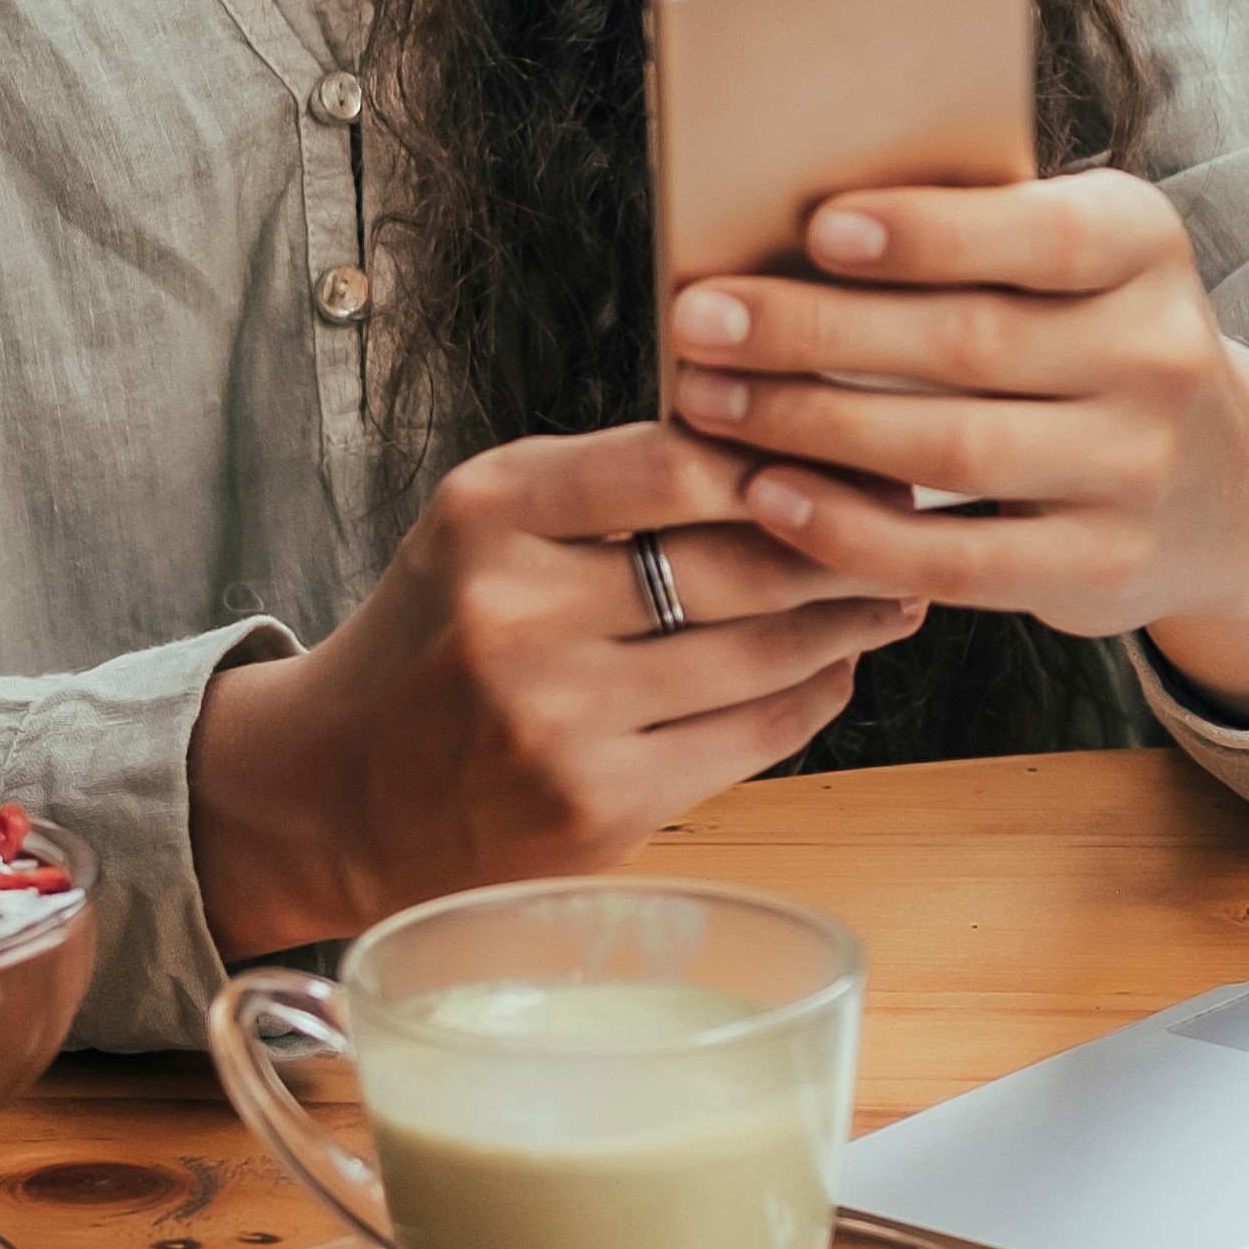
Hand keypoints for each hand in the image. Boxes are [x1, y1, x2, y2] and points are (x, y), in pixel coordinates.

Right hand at [187, 422, 921, 955]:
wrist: (340, 785)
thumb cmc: (443, 630)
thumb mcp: (492, 519)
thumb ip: (616, 477)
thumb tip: (792, 445)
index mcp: (491, 512)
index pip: (674, 458)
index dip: (785, 449)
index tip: (851, 442)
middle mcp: (518, 613)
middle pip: (739, 560)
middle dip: (846, 536)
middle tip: (908, 514)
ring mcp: (558, 720)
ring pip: (763, 652)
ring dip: (850, 617)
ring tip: (893, 588)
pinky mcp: (598, 807)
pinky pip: (753, 738)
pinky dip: (812, 693)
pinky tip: (833, 664)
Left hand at [666, 170, 1248, 725]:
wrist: (1224, 484)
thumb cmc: (1087, 338)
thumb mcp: (1070, 262)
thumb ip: (971, 233)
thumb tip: (782, 213)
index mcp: (1145, 246)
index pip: (1042, 234)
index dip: (930, 234)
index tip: (818, 228)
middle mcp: (1159, 355)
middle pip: (970, 343)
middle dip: (816, 331)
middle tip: (701, 320)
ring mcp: (1139, 471)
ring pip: (954, 450)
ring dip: (813, 425)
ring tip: (710, 403)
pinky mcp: (1103, 567)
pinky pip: (959, 558)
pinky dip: (853, 530)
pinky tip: (771, 499)